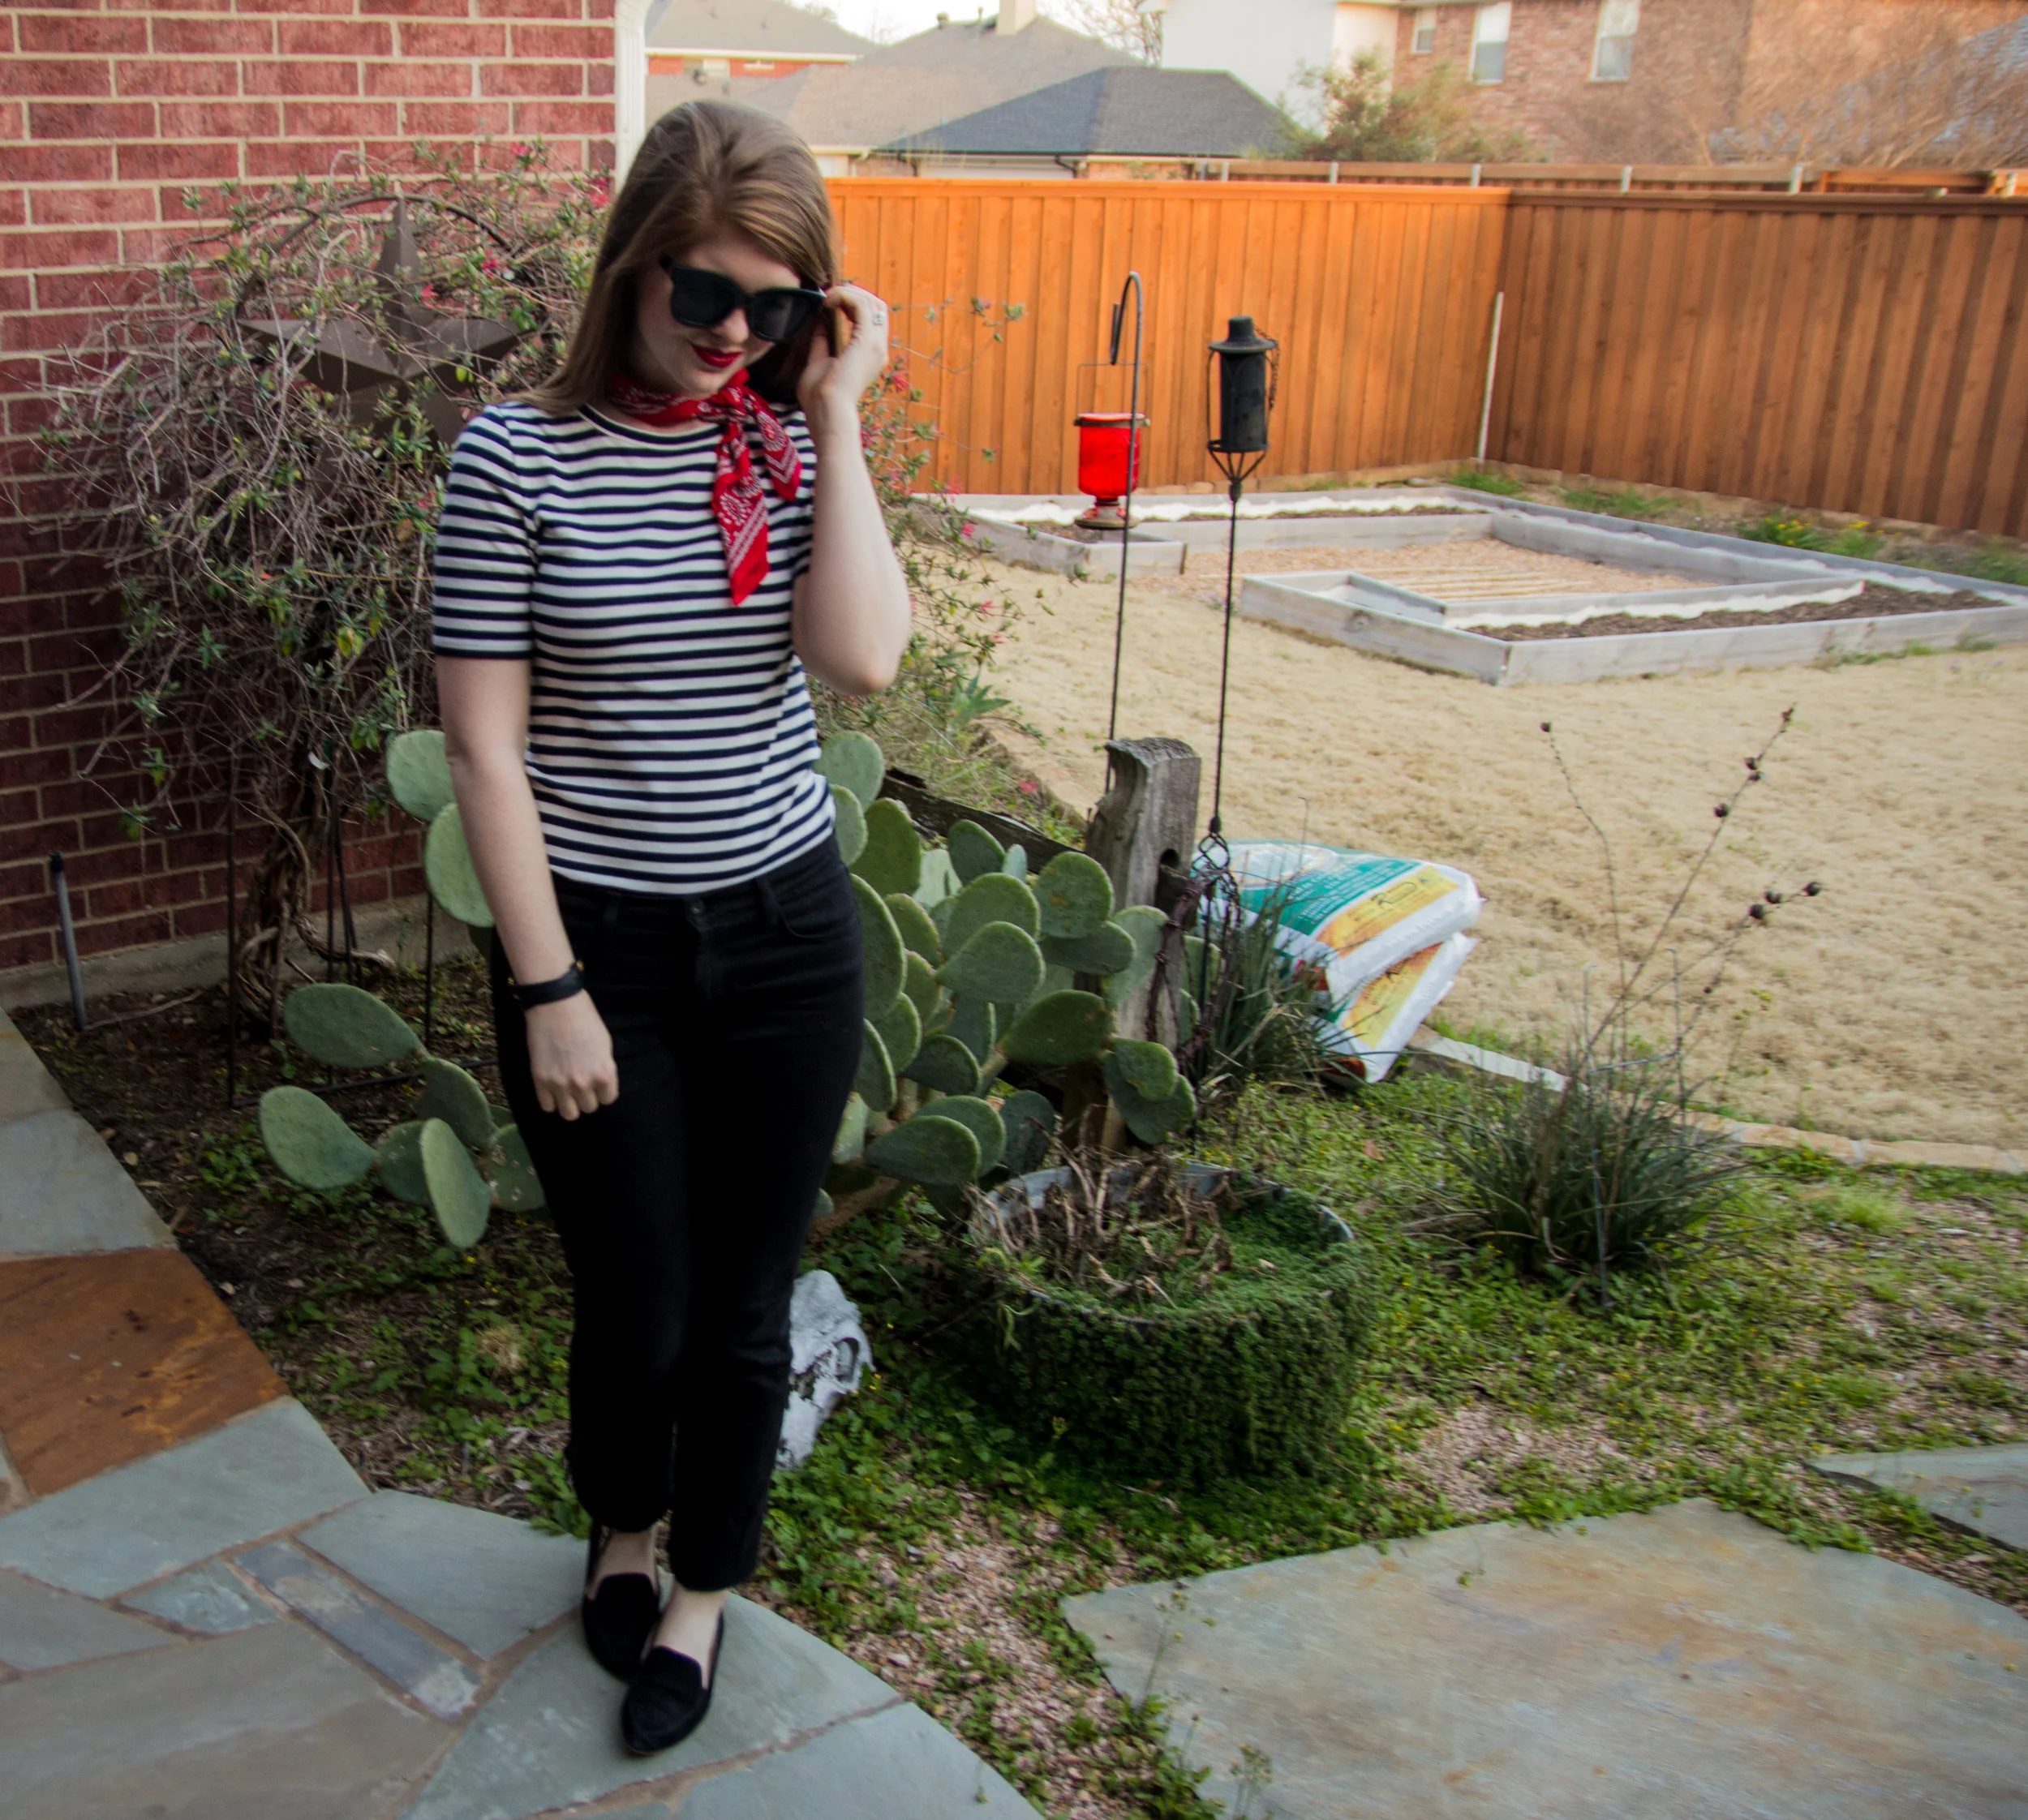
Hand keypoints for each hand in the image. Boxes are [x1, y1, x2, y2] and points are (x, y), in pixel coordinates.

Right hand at [525, 993, 617, 1120]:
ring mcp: (560, 1084)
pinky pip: (547, 1106)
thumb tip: (600, 1084)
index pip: (608, 1099)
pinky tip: (552, 1088)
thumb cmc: (585, 1019)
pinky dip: (551, 1100)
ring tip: (566, 1090)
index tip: (596, 1082)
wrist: (555, 1005)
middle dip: (586, 1097)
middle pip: (589, 1107)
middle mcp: (584, 1083)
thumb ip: (603, 1068)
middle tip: (580, 1083)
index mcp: (604, 1073)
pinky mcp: (540, 1081)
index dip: (603, 1091)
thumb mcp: (605, 1045)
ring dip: (570, 1104)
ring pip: (569, 1114)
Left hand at [798, 283, 889, 423]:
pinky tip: (828, 301)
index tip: (830, 302)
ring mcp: (875, 344)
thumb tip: (820, 318)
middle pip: (876, 306)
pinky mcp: (866, 341)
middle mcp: (878, 348)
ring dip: (848, 292)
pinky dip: (845, 296)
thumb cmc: (821, 396)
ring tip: (828, 296)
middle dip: (853, 293)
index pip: (872, 318)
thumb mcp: (819, 360)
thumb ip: (822, 339)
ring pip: (871, 301)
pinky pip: (860, 305)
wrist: (827, 410)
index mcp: (870, 354)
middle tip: (830, 294)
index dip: (853, 302)